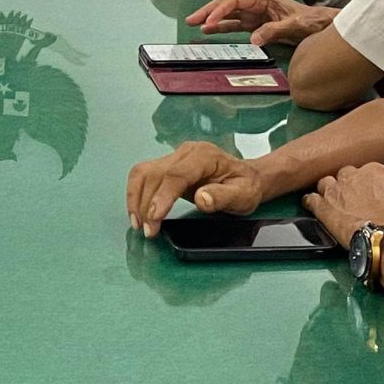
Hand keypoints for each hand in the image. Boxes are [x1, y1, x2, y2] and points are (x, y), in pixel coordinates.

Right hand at [125, 140, 270, 235]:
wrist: (247, 177)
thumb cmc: (246, 186)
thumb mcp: (243, 195)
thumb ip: (223, 196)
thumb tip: (201, 198)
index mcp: (204, 156)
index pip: (175, 175)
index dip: (161, 197)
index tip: (154, 219)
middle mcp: (185, 152)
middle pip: (154, 174)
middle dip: (146, 204)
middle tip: (148, 231)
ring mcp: (174, 157)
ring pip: (143, 173)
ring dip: (136, 199)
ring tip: (139, 224)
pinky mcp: (167, 165)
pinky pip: (144, 176)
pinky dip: (136, 194)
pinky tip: (138, 212)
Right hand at [186, 0, 334, 46]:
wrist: (319, 26)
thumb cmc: (309, 21)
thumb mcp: (294, 26)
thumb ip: (273, 31)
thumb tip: (253, 39)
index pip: (234, 1)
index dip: (219, 11)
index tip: (208, 21)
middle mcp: (254, 3)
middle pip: (225, 4)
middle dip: (208, 11)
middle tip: (191, 19)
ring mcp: (253, 13)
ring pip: (226, 14)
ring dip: (211, 19)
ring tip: (194, 24)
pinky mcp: (254, 24)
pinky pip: (233, 24)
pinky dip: (220, 27)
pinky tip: (209, 30)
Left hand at [300, 164, 383, 247]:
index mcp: (376, 170)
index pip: (369, 171)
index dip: (369, 184)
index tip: (372, 195)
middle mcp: (353, 175)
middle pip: (345, 174)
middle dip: (348, 185)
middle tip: (354, 199)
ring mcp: (335, 190)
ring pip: (325, 182)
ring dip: (329, 191)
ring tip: (334, 202)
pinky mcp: (323, 207)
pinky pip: (311, 199)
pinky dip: (312, 202)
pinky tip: (314, 207)